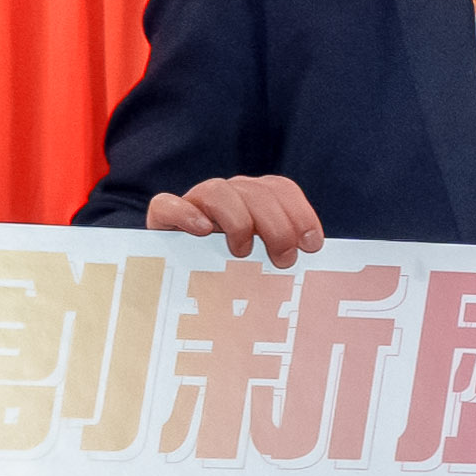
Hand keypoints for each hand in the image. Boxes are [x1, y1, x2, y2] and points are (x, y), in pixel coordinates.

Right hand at [144, 176, 325, 264]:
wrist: (177, 287)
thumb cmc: (232, 277)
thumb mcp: (264, 264)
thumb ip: (283, 255)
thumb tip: (311, 261)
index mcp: (254, 199)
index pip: (280, 188)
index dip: (300, 213)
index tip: (312, 245)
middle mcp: (227, 195)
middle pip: (256, 192)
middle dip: (277, 226)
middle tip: (283, 260)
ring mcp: (194, 203)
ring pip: (218, 191)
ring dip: (239, 222)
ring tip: (243, 252)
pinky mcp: (163, 219)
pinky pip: (166, 204)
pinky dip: (185, 213)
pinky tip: (202, 231)